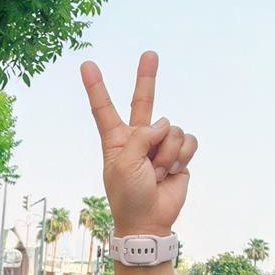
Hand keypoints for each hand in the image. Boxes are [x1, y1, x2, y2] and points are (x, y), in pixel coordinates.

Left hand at [80, 51, 197, 236]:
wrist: (149, 220)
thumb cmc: (128, 195)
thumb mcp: (124, 165)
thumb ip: (141, 138)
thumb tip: (164, 123)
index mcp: (116, 140)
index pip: (103, 109)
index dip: (96, 87)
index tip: (87, 65)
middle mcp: (138, 138)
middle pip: (142, 101)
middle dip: (147, 77)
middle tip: (150, 54)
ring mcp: (159, 144)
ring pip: (171, 129)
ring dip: (166, 153)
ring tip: (157, 173)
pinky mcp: (179, 153)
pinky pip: (187, 140)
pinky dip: (182, 156)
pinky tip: (172, 171)